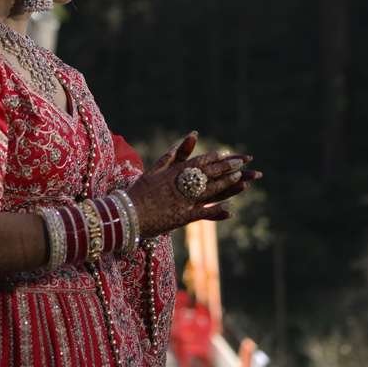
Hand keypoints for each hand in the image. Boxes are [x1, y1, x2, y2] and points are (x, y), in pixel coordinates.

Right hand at [127, 130, 261, 240]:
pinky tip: (229, 209)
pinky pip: (203, 213)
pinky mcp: (182, 217)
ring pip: (209, 191)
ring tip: (240, 179)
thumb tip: (176, 148)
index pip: (197, 162)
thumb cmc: (137, 193)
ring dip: (226, 185)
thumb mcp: (152, 172)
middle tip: (240, 163)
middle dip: (225, 168)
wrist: (126, 215)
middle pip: (207, 174)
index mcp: (173, 173)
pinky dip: (216, 212)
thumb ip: (168, 158)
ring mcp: (183, 201)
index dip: (213, 158)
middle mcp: (180, 185)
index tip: (225, 154)